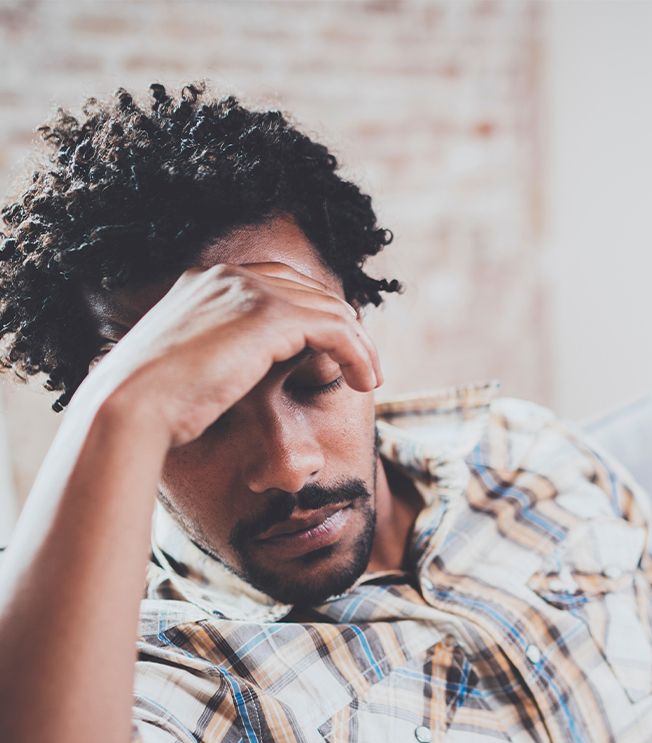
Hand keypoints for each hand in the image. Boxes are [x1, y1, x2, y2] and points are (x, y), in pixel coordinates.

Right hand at [81, 261, 380, 447]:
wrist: (131, 406)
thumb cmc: (152, 407)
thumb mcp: (187, 370)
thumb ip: (221, 356)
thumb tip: (246, 374)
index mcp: (204, 281)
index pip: (281, 285)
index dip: (318, 316)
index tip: (337, 352)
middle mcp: (227, 276)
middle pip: (311, 292)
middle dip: (345, 328)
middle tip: (365, 367)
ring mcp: (247, 290)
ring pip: (331, 308)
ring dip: (360, 345)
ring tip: (369, 380)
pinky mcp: (269, 315)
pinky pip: (337, 329)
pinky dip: (358, 354)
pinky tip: (363, 382)